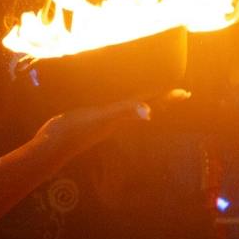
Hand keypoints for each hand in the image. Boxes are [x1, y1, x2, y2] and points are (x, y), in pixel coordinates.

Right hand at [33, 90, 188, 157]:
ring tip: (153, 95)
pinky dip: (120, 105)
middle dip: (162, 100)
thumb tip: (149, 113)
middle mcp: (117, 119)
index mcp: (123, 116)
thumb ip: (124, 113)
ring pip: (131, 110)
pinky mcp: (91, 119)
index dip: (167, 98)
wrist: (53, 145)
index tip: (185, 92)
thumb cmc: (78, 130)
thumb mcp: (103, 118)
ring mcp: (104, 120)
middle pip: (146, 107)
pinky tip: (116, 103)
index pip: (151, 104)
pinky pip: (112, 110)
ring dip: (144, 101)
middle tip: (178, 92)